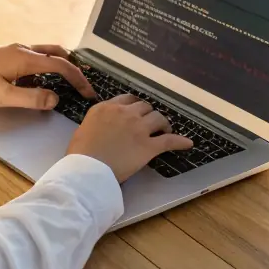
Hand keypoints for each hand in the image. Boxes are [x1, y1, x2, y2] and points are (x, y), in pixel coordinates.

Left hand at [0, 43, 95, 110]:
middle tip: (82, 84)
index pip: (61, 66)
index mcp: (25, 58)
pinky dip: (44, 67)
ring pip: (44, 53)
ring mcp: (13, 51)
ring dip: (58, 65)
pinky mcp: (5, 55)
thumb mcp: (3, 97)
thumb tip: (56, 98)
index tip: (89, 93)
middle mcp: (22, 50)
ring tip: (66, 82)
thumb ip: (31, 98)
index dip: (78, 80)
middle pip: (56, 53)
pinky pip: (32, 58)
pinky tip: (38, 82)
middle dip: (73, 67)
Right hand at [66, 95, 192, 181]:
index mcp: (107, 108)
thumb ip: (99, 122)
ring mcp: (138, 129)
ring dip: (163, 124)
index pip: (128, 99)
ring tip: (165, 131)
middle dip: (149, 114)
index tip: (138, 113)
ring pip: (159, 118)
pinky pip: (169, 140)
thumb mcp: (85, 128)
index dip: (135, 106)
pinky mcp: (148, 146)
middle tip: (150, 124)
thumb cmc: (80, 153)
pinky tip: (187, 143)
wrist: (87, 169)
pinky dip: (180, 141)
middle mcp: (124, 113)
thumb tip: (105, 127)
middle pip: (145, 107)